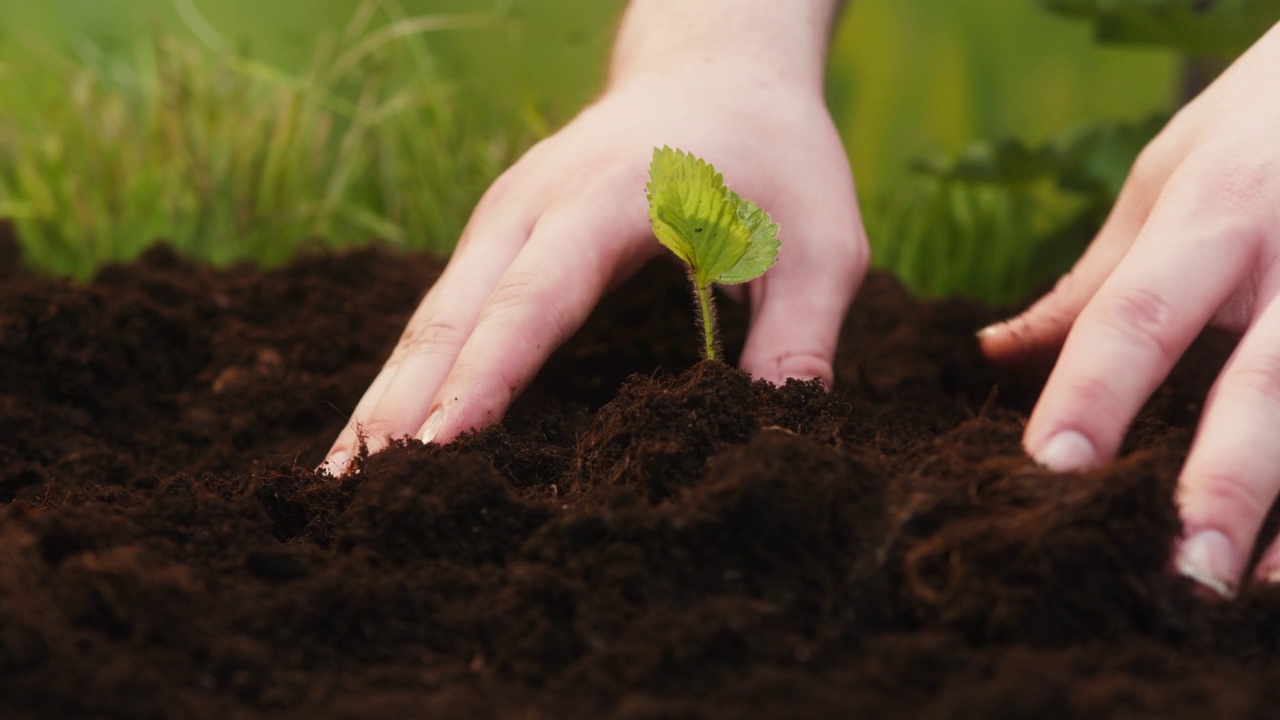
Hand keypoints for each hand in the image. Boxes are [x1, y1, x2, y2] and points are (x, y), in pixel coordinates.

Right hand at [322, 43, 866, 473]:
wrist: (718, 73)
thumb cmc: (773, 157)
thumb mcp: (821, 238)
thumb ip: (803, 330)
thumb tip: (778, 427)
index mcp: (607, 199)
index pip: (534, 300)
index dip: (486, 377)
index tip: (437, 447)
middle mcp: (533, 204)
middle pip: (454, 315)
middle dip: (401, 404)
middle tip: (352, 496)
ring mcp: (506, 218)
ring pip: (432, 318)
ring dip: (386, 396)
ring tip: (341, 482)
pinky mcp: (501, 237)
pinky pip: (448, 313)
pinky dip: (412, 375)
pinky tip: (386, 431)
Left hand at [979, 22, 1279, 597]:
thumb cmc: (1259, 127)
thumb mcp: (1167, 175)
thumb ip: (1093, 280)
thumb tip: (994, 353)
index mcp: (1216, 212)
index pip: (1139, 312)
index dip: (1094, 392)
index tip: (1048, 469)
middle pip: (1265, 382)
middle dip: (1224, 483)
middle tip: (1177, 571)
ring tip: (1255, 594)